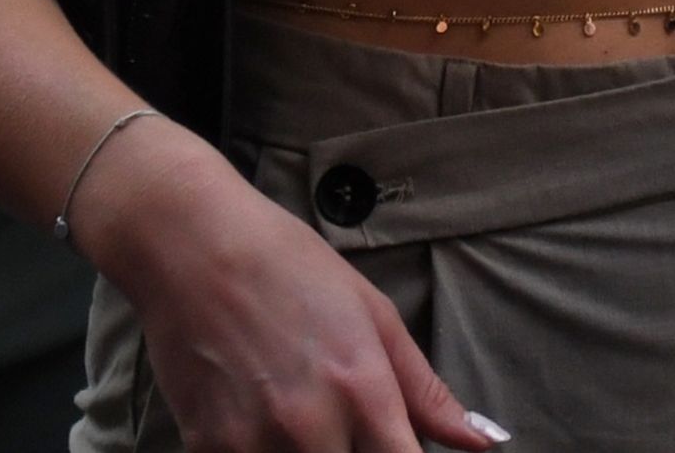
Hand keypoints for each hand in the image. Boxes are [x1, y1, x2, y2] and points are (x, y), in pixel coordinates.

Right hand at [72, 134, 505, 452]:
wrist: (191, 243)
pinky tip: (260, 421)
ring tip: (296, 416)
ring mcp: (257, 441)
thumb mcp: (372, 313)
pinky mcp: (208, 447)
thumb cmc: (288, 265)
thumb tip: (483, 443)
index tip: (396, 450)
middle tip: (344, 428)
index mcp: (365, 391)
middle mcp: (314, 426)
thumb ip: (425, 391)